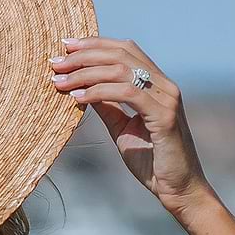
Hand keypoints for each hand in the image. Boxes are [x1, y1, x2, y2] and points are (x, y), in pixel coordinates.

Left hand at [50, 36, 211, 216]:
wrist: (177, 189)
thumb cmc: (152, 162)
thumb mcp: (123, 129)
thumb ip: (108, 106)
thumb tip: (83, 88)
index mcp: (156, 84)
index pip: (124, 50)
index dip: (95, 44)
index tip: (66, 47)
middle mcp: (164, 85)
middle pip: (121, 54)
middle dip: (85, 55)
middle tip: (56, 63)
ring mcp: (167, 98)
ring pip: (122, 70)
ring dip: (86, 73)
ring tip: (61, 81)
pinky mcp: (164, 115)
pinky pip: (128, 94)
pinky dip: (100, 92)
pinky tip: (78, 99)